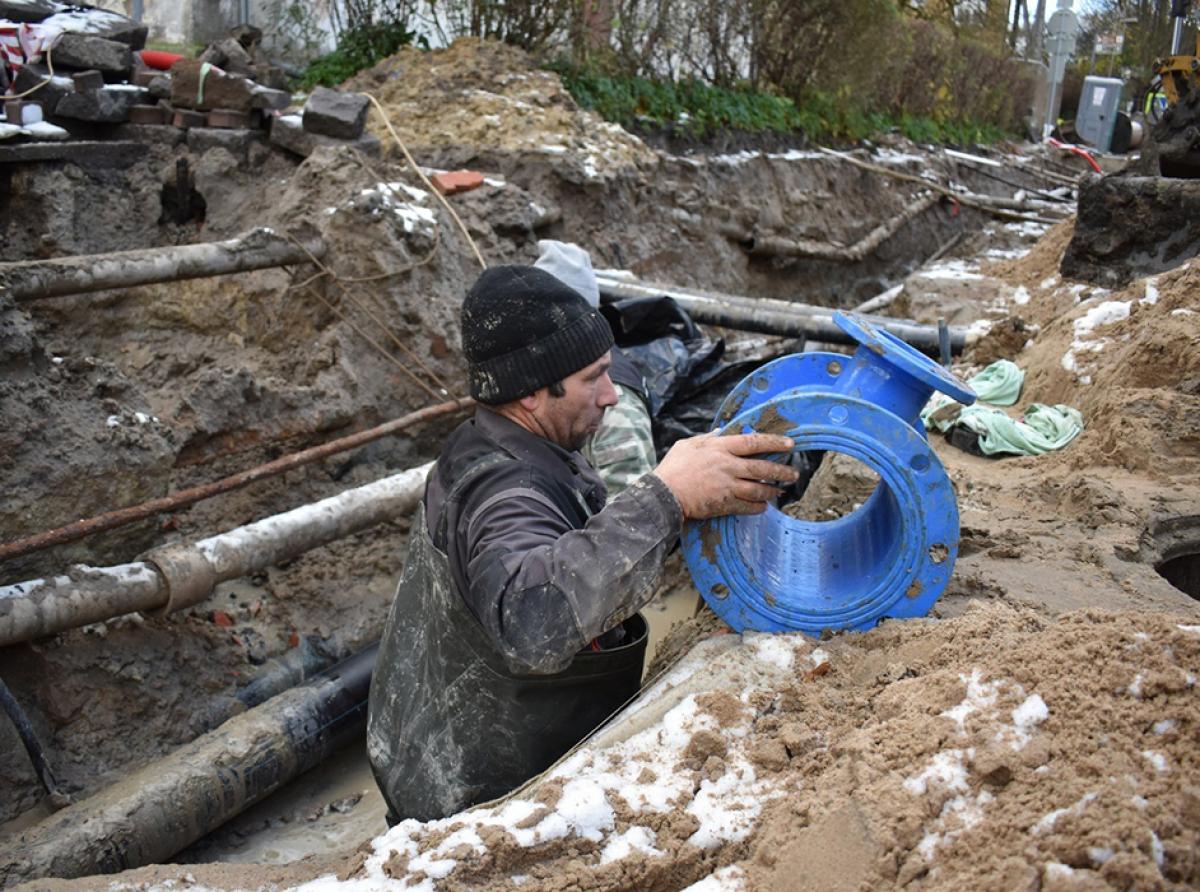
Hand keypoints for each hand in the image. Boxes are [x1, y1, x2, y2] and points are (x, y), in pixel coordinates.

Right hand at [652, 433, 799, 520]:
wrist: (664, 494)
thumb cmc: (673, 468)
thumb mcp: (687, 445)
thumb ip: (706, 438)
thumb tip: (720, 431)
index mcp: (720, 448)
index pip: (754, 442)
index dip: (774, 442)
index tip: (790, 444)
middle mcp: (728, 466)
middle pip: (763, 467)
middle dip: (782, 471)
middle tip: (793, 474)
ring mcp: (728, 486)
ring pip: (759, 488)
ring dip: (772, 490)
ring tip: (780, 491)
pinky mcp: (725, 503)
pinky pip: (749, 506)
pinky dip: (759, 507)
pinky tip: (764, 506)